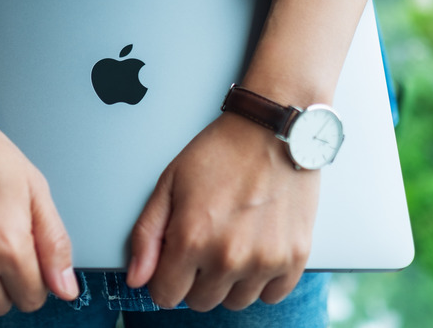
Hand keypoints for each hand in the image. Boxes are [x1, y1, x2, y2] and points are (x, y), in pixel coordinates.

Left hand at [126, 112, 319, 310]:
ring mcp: (265, 260)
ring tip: (231, 242)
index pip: (166, 296)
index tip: (173, 261)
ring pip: (235, 302)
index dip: (164, 278)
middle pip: (201, 301)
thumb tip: (137, 278)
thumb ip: (147, 235)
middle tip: (204, 244)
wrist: (272, 130)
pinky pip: (272, 295)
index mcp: (192, 239)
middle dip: (195, 279)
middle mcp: (229, 257)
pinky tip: (256, 249)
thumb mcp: (169, 184)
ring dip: (229, 281)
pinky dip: (262, 279)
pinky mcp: (295, 257)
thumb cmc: (220, 152)